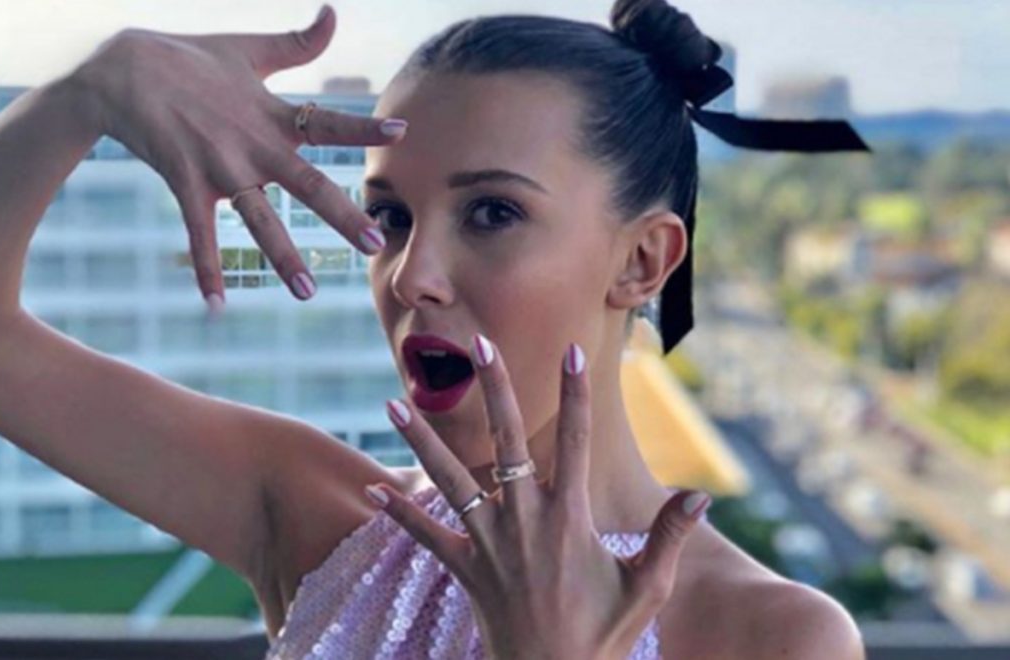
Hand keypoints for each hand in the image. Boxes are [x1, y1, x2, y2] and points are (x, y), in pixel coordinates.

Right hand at [69, 5, 403, 307]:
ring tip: (308, 293)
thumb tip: (334, 12)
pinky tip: (217, 306)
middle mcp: (254, 145)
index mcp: (274, 115)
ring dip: (283, 258)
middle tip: (375, 246)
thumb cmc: (191, 57)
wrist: (123, 69)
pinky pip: (200, 233)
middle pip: (307, 186)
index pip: (329, 122)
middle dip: (342, 216)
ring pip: (259, 219)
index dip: (364, 126)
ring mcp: (220, 168)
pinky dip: (208, 268)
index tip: (401, 132)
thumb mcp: (249, 48)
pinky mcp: (186, 183)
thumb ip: (297, 42)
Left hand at [364, 336, 711, 658]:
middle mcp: (524, 521)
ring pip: (451, 479)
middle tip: (480, 345)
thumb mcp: (647, 589)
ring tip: (394, 404)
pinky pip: (425, 535)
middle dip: (495, 390)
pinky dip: (399, 512)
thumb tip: (702, 494)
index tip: (572, 352)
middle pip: (507, 441)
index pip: (577, 442)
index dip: (576, 395)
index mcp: (569, 518)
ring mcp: (488, 543)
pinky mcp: (463, 568)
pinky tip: (371, 488)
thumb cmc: (602, 638)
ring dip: (422, 441)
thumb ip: (670, 537)